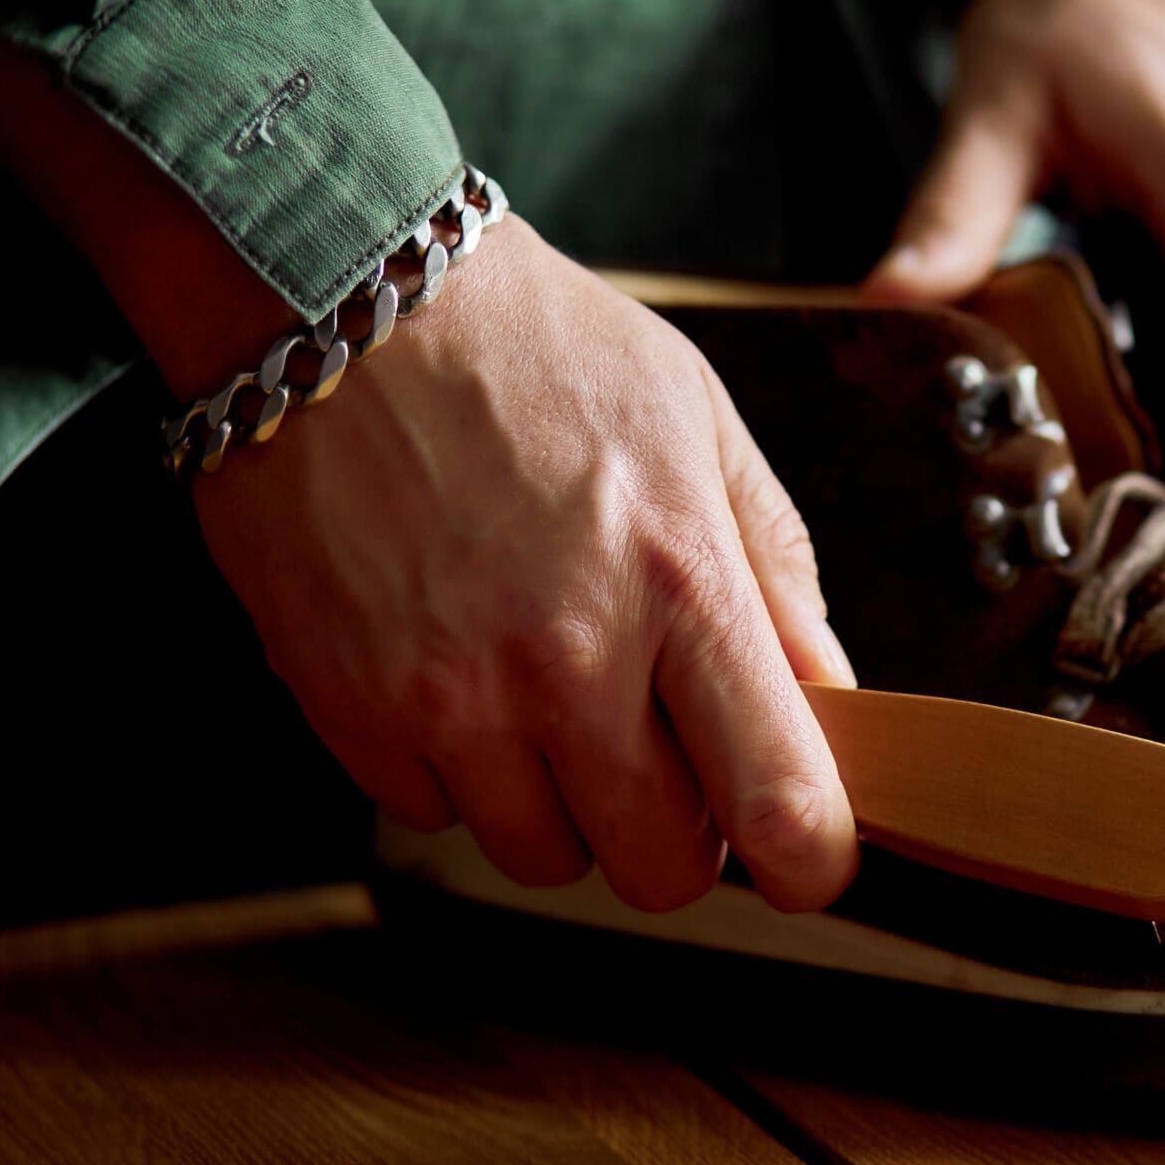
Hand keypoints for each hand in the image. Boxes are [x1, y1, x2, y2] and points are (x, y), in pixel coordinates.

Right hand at [193, 217, 859, 913]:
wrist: (334, 292)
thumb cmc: (536, 349)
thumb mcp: (700, 425)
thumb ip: (775, 575)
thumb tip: (830, 703)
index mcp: (680, 585)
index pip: (779, 801)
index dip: (811, 861)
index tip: (807, 860)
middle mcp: (565, 660)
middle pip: (659, 872)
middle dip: (677, 836)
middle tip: (664, 758)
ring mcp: (448, 695)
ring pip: (542, 859)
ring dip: (561, 807)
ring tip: (546, 698)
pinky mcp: (347, 706)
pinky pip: (431, 813)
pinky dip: (453, 771)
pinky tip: (454, 671)